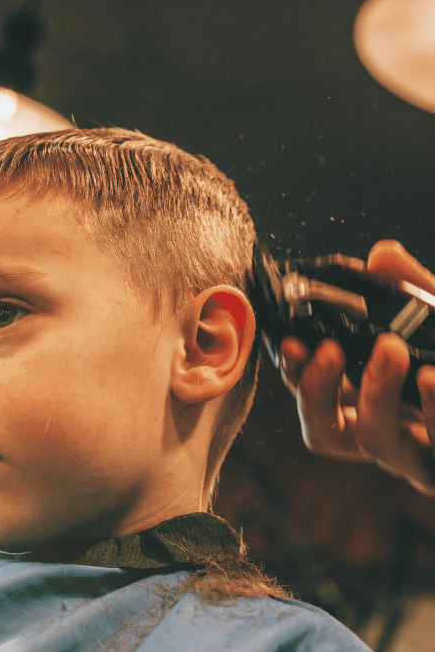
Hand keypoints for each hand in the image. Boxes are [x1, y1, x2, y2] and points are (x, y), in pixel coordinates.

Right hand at [279, 240, 434, 494]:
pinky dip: (431, 410)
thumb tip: (382, 255)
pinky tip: (432, 378)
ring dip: (373, 393)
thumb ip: (414, 289)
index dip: (294, 370)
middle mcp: (389, 433)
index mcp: (372, 399)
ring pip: (375, 442)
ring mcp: (421, 457)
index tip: (294, 340)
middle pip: (324, 433)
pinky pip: (433, 452)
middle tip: (330, 350)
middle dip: (316, 390)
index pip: (313, 393)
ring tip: (389, 348)